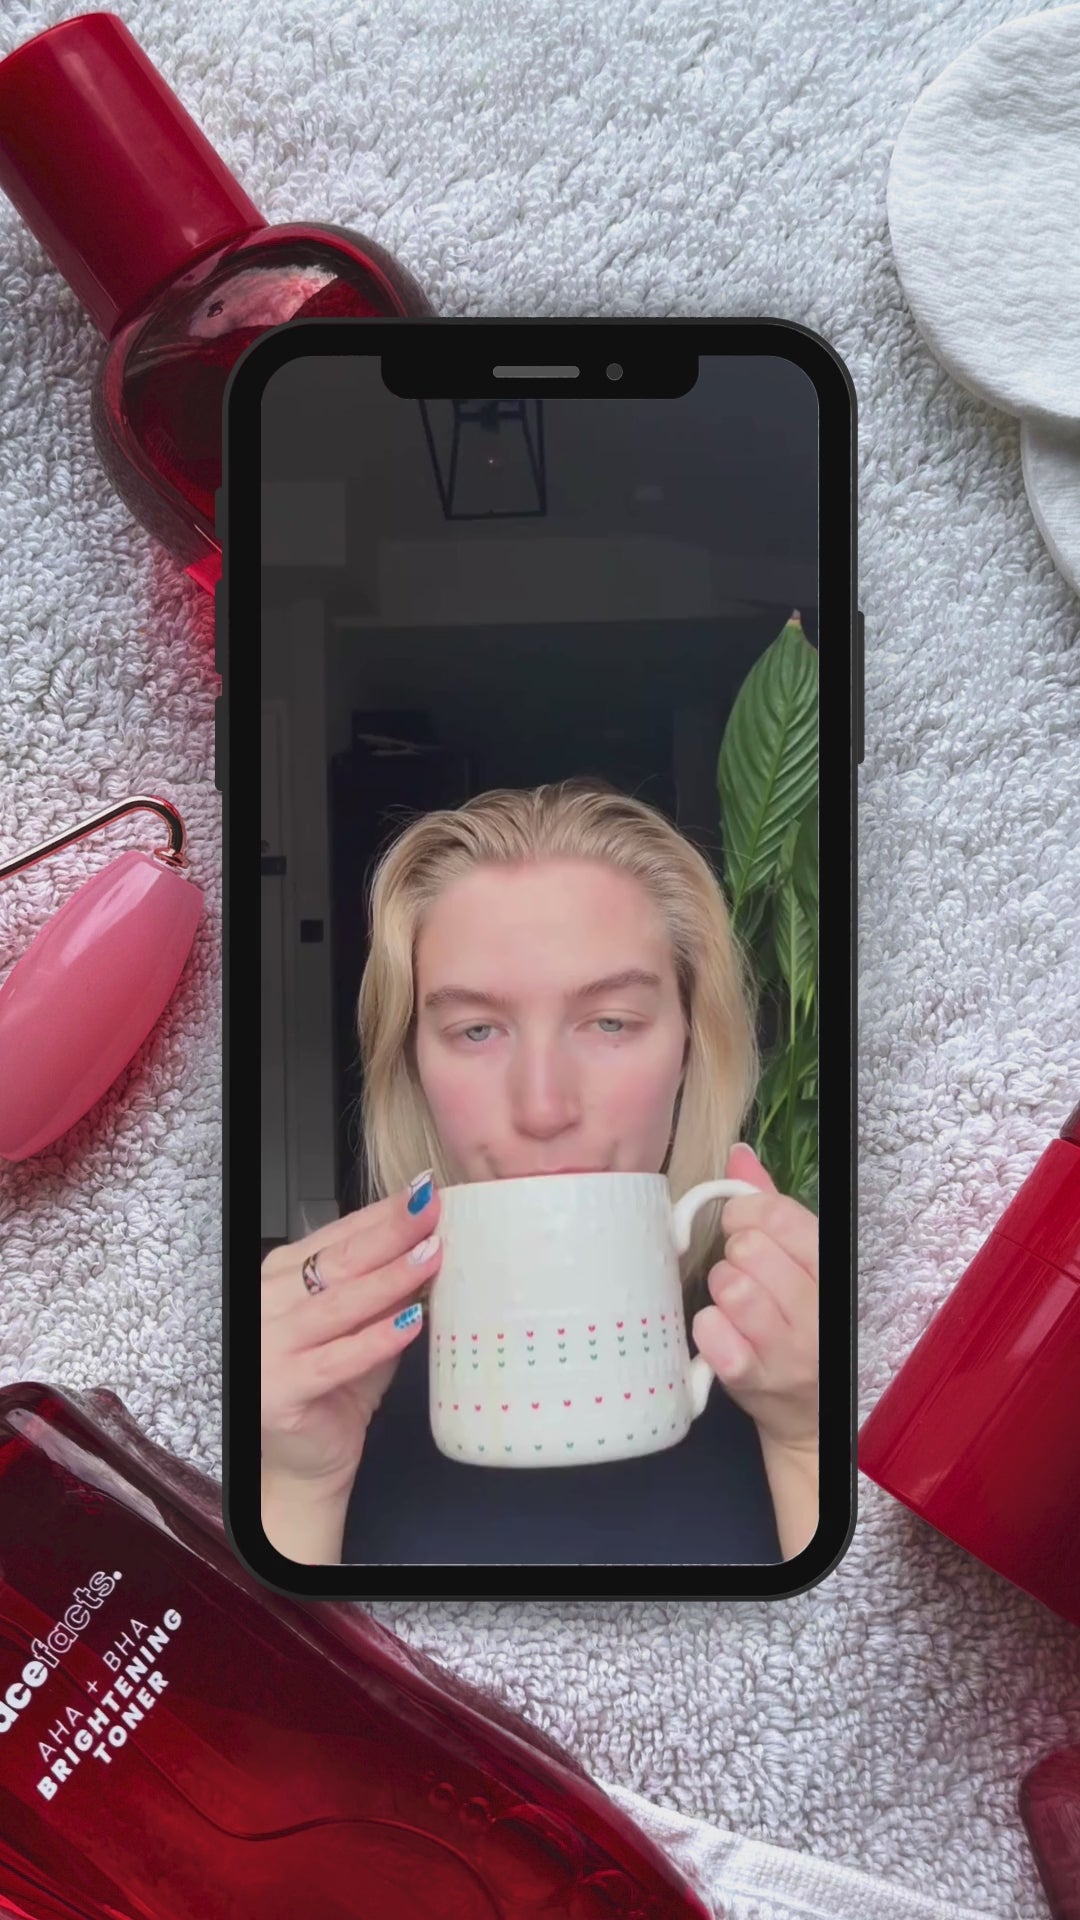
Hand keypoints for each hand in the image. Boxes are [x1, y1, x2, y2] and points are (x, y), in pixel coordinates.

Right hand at [261, 1172, 442, 1500]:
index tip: (423, 1192)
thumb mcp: (365, 1325)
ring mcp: (268, 1346)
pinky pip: (337, 1358)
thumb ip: (387, 1290)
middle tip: (431, 1210)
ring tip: (430, 1256)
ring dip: (389, 1278)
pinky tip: (413, 1319)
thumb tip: (432, 1245)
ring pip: (338, 1304)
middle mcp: (268, 1304)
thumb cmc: (336, 1387)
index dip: (382, 1213)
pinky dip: (377, 1338)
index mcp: (283, 1277)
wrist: (305, 1460)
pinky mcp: (280, 1388)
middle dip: (390, 1232)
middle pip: (337, 1261)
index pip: (338, 1234)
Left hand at [691, 1143, 817, 1453]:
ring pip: (729, 1286)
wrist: (808, 1415)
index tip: (742, 1227)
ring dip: (720, 1290)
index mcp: (830, 1271)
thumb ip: (771, 1207)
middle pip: (749, 1249)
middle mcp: (817, 1309)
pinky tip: (721, 1334)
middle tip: (742, 1272)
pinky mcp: (753, 1378)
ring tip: (733, 1303)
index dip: (746, 1213)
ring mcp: (787, 1347)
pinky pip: (711, 1330)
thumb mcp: (800, 1265)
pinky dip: (707, 1327)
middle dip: (733, 1254)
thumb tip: (739, 1154)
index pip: (780, 1216)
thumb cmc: (800, 1328)